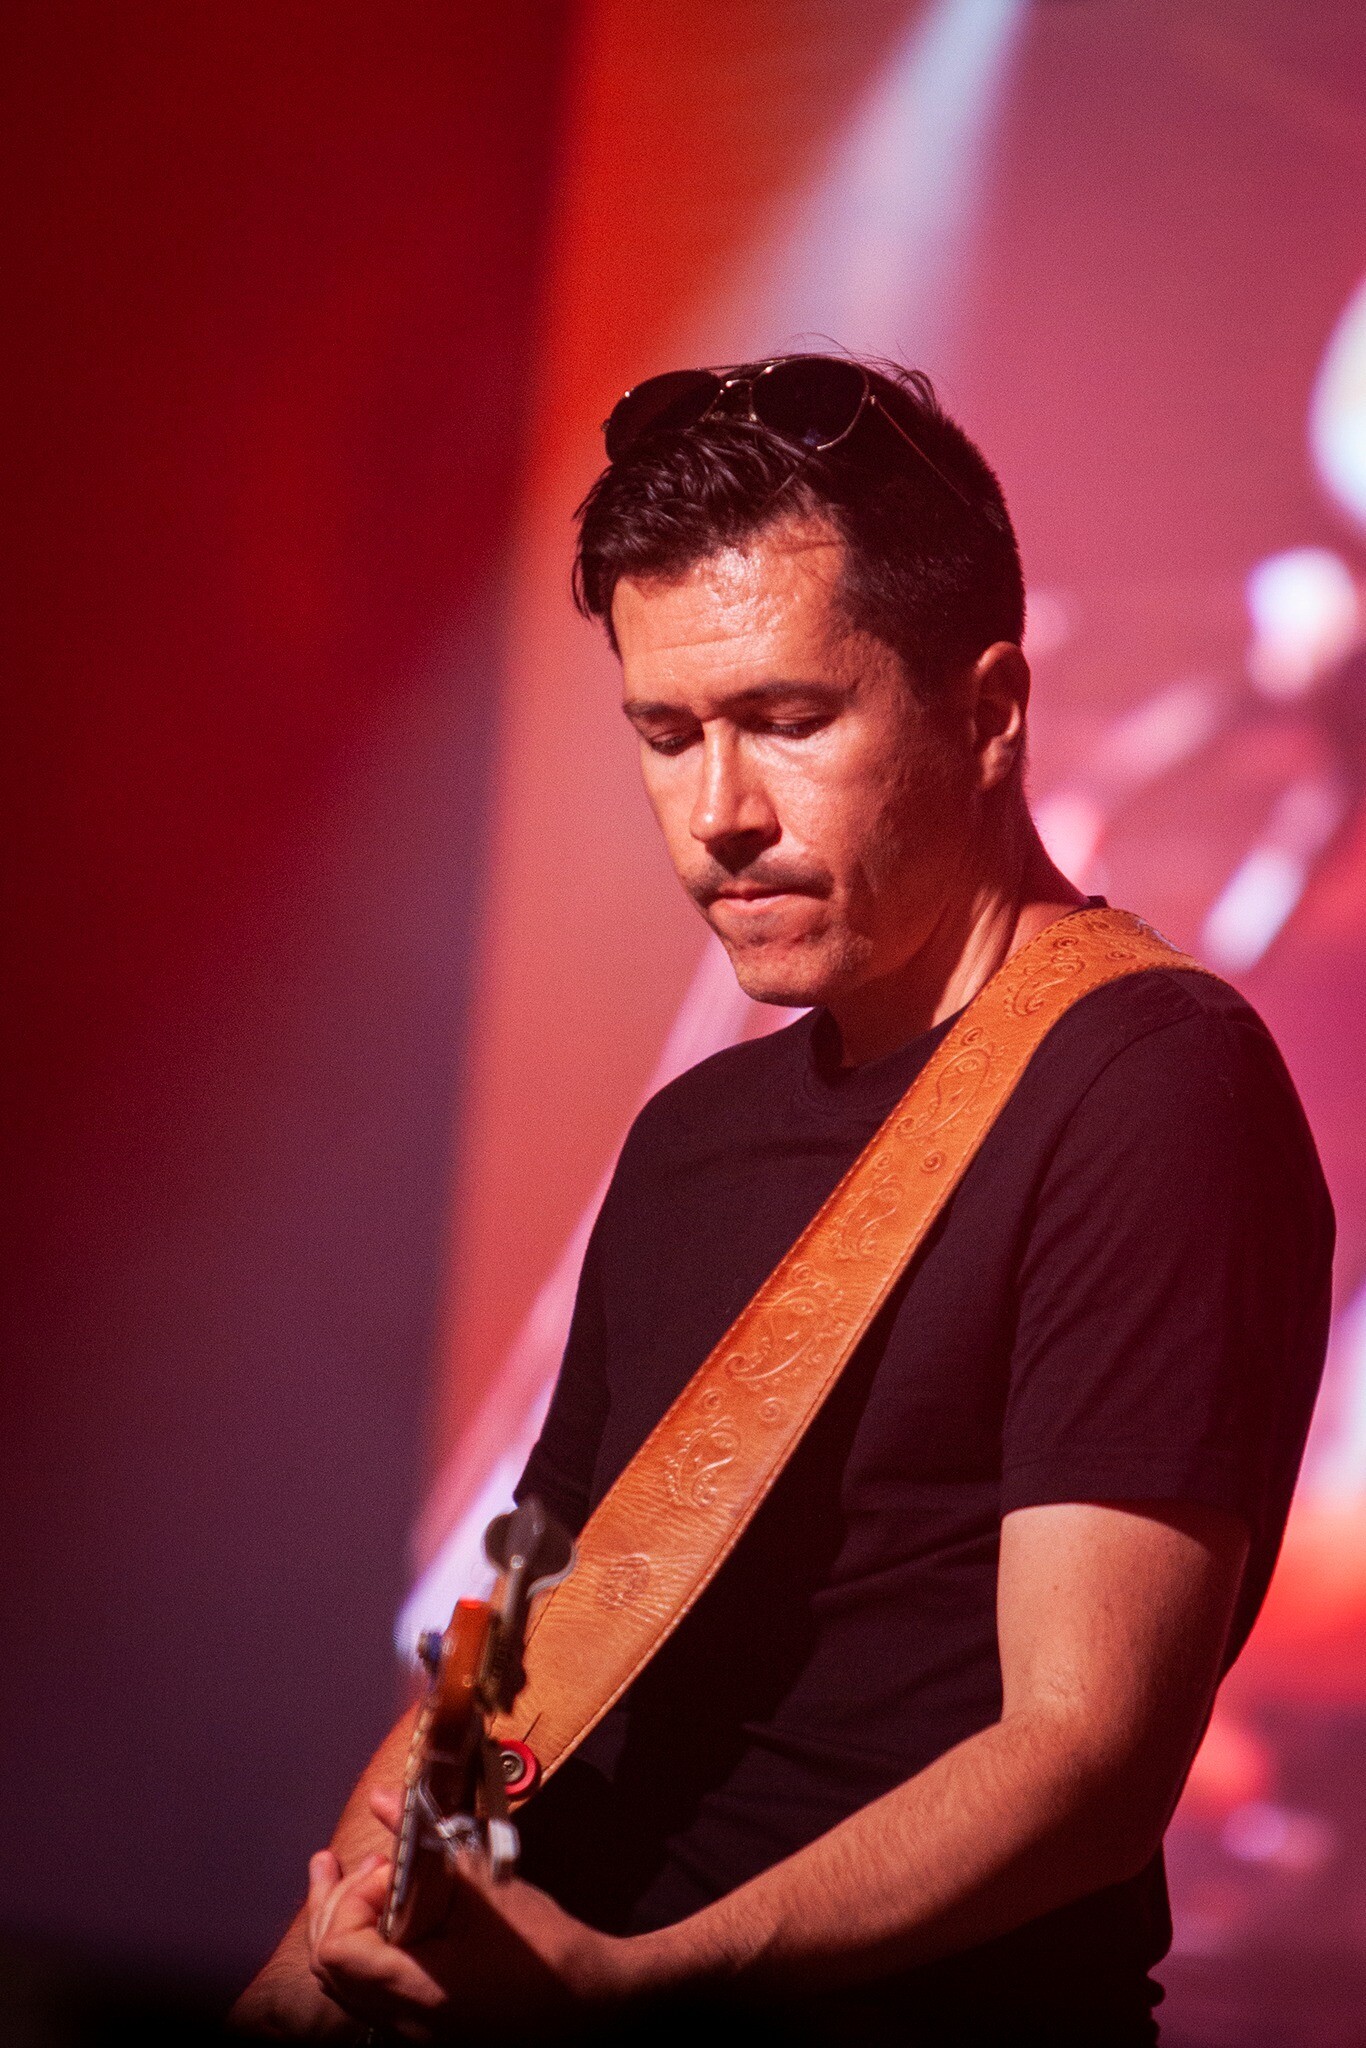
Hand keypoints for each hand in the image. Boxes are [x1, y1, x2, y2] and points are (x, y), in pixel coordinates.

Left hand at [304, 1787, 635, 2040]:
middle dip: (332, 1906)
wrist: (592, 2002)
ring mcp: (410, 2031)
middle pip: (330, 1970)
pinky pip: (372, 1992)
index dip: (351, 1901)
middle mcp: (401, 2021)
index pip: (337, 1950)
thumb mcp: (485, 1882)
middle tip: (348, 1864)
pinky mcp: (426, 2027)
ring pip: (346, 1983)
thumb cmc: (545, 1949)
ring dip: (344, 1924)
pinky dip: (367, 1948)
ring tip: (348, 1877)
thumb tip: (382, 1799)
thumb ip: (424, 1839)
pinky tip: (385, 1915)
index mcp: (413, 1990)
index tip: (389, 1870)